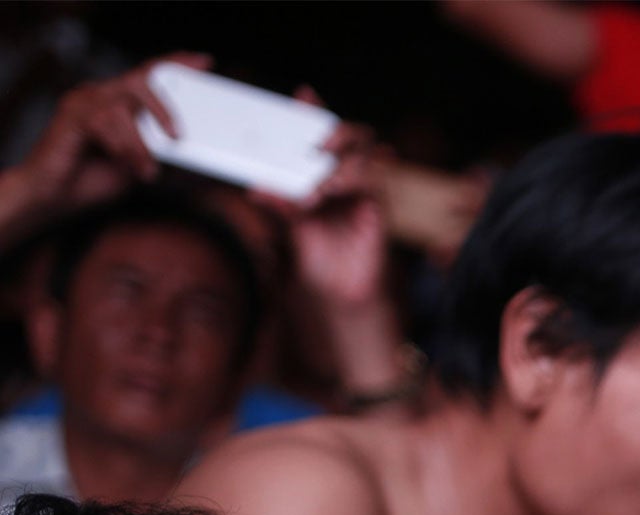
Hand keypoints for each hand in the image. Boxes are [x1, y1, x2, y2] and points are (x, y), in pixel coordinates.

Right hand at [15, 54, 210, 212]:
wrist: (55, 198)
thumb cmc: (94, 180)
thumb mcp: (141, 170)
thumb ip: (167, 162)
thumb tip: (204, 166)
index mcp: (119, 102)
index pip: (148, 74)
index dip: (175, 63)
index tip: (203, 62)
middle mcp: (100, 95)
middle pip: (138, 80)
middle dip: (163, 107)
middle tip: (177, 136)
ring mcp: (82, 102)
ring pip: (121, 107)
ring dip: (140, 144)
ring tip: (146, 171)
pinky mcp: (70, 116)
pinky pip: (101, 121)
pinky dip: (121, 146)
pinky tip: (126, 164)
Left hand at [255, 93, 387, 309]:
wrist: (339, 288)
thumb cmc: (318, 251)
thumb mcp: (290, 223)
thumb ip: (279, 202)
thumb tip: (256, 187)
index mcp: (326, 171)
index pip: (323, 132)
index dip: (315, 110)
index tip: (303, 94)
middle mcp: (349, 175)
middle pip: (353, 135)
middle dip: (336, 131)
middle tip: (317, 143)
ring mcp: (366, 189)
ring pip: (362, 157)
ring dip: (338, 166)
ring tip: (318, 186)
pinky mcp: (379, 206)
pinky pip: (371, 183)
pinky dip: (349, 183)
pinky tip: (329, 194)